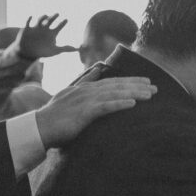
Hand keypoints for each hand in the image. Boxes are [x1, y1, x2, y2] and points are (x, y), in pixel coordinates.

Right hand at [15, 14, 76, 59]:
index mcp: (52, 33)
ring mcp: (36, 28)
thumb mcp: (55, 51)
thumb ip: (66, 49)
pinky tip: (31, 16)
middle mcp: (45, 29)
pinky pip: (27, 22)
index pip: (59, 27)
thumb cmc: (43, 52)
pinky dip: (29, 19)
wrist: (29, 52)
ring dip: (42, 17)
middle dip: (53, 17)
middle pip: (50, 21)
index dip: (62, 23)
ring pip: (40, 20)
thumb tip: (78, 49)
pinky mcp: (27, 29)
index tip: (66, 19)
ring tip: (46, 16)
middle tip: (57, 14)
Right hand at [34, 77, 156, 147]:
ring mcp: (85, 101)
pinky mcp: (83, 113)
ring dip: (133, 94)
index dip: (130, 80)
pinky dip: (119, 104)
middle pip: (117, 86)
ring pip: (114, 94)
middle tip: (156, 88)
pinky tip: (132, 104)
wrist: (39, 127)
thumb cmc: (56, 115)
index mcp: (86, 87)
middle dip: (137, 86)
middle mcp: (87, 91)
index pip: (112, 81)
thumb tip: (96, 68)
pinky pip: (104, 107)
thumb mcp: (71, 93)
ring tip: (149, 95)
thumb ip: (85, 81)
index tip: (147, 81)